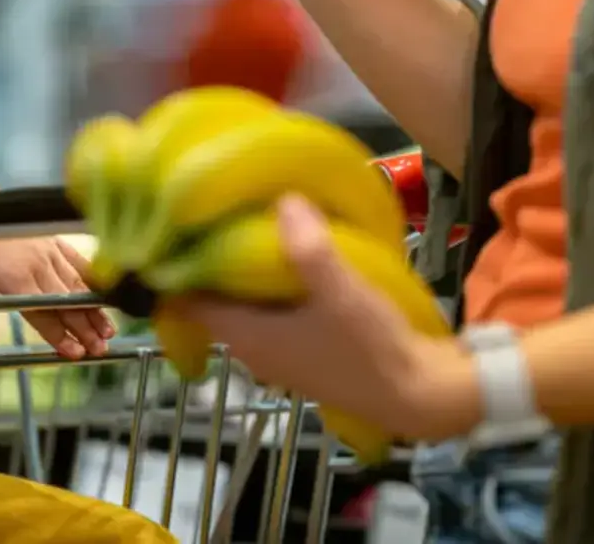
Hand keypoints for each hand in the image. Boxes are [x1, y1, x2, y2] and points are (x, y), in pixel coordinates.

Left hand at [0, 236, 115, 360]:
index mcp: (16, 280)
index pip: (43, 315)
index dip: (60, 336)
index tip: (75, 354)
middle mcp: (38, 266)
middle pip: (67, 303)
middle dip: (85, 329)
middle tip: (100, 349)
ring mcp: (50, 252)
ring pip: (77, 285)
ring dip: (94, 308)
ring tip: (108, 329)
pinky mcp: (54, 242)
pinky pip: (78, 261)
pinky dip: (93, 278)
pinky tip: (106, 292)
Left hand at [175, 196, 481, 441]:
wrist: (417, 395)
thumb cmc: (370, 349)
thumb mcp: (339, 292)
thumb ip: (309, 248)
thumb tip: (283, 199)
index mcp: (245, 335)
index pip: (186, 299)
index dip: (176, 262)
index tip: (180, 219)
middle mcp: (252, 347)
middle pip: (214, 295)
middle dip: (213, 255)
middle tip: (219, 205)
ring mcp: (279, 350)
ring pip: (245, 301)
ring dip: (246, 267)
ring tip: (254, 216)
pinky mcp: (304, 348)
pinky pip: (272, 308)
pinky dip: (273, 282)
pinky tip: (294, 250)